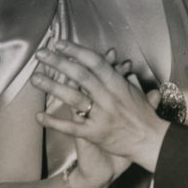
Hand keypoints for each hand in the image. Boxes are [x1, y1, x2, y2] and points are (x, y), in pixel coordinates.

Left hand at [31, 39, 167, 171]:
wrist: (152, 142)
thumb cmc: (146, 118)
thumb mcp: (139, 93)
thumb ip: (127, 79)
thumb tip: (123, 64)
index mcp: (118, 84)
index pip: (94, 61)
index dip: (76, 51)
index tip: (59, 44)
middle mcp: (109, 97)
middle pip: (80, 75)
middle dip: (59, 62)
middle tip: (41, 54)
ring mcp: (101, 115)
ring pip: (73, 97)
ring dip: (52, 86)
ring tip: (36, 78)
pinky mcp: (95, 133)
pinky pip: (71, 127)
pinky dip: (54, 122)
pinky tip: (39, 116)